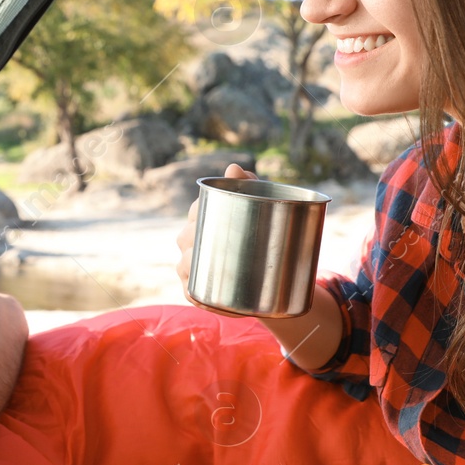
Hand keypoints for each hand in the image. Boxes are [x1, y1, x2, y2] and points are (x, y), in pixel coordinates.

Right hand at [175, 163, 257, 305]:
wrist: (279, 278)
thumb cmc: (265, 234)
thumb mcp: (264, 206)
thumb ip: (250, 185)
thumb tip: (233, 167)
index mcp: (204, 218)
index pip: (196, 210)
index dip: (202, 209)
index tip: (224, 210)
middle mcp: (191, 243)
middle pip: (186, 237)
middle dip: (197, 237)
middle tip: (225, 241)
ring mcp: (193, 268)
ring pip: (185, 265)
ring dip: (194, 266)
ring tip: (217, 268)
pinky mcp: (199, 293)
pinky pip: (192, 293)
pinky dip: (198, 296)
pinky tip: (209, 298)